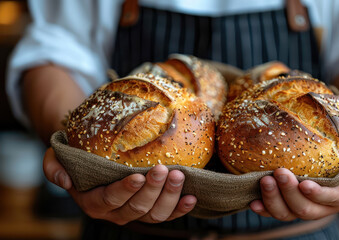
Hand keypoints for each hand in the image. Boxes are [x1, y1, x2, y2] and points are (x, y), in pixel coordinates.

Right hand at [43, 148, 196, 224]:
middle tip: (164, 169)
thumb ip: (53, 168)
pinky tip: (191, 197)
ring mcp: (135, 214)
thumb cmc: (79, 157)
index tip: (138, 176)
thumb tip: (64, 180)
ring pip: (154, 214)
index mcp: (93, 202)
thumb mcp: (56, 158)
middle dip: (152, 190)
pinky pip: (167, 215)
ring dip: (169, 196)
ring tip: (179, 175)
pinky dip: (180, 208)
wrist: (94, 160)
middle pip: (137, 207)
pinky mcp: (151, 211)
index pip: (109, 199)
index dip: (125, 190)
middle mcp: (115, 213)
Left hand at [249, 168, 338, 220]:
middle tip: (279, 173)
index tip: (305, 184)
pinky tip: (252, 202)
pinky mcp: (287, 205)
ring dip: (273, 200)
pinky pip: (275, 212)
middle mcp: (323, 207)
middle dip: (290, 193)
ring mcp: (304, 207)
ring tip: (263, 181)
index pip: (333, 199)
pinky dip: (263, 208)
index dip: (319, 195)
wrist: (333, 158)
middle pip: (305, 209)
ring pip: (287, 213)